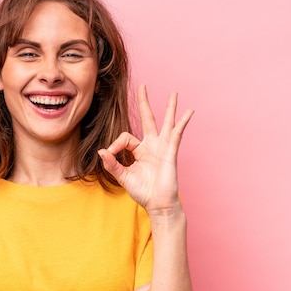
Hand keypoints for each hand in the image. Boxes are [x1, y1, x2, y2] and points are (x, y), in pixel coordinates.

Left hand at [98, 85, 192, 215]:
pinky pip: (176, 133)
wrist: (157, 203)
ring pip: (166, 122)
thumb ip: (112, 164)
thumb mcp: (123, 176)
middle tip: (143, 86)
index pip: (126, 137)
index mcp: (139, 150)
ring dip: (170, 107)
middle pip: (148, 118)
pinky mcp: (171, 151)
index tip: (111, 154)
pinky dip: (182, 122)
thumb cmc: (143, 191)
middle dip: (144, 103)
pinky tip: (189, 112)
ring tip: (174, 93)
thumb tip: (101, 151)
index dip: (116, 144)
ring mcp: (163, 147)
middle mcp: (152, 145)